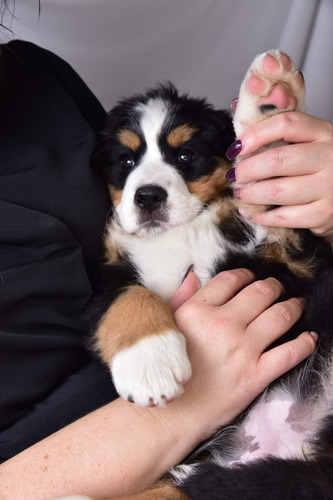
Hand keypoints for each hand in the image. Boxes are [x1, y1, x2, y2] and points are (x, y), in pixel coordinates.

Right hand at [171, 268, 315, 439]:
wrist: (170, 413)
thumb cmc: (166, 369)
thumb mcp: (166, 327)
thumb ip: (181, 297)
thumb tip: (194, 274)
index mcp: (197, 311)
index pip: (230, 279)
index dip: (245, 274)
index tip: (251, 277)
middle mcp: (222, 325)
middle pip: (260, 292)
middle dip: (274, 286)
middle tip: (278, 287)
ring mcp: (242, 350)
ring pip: (280, 315)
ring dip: (294, 306)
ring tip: (297, 304)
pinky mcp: (256, 375)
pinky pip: (290, 353)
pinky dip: (304, 343)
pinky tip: (309, 337)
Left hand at [229, 112, 332, 242]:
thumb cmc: (321, 166)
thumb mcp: (308, 141)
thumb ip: (277, 128)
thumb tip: (235, 107)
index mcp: (322, 132)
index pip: (285, 123)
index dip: (254, 134)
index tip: (237, 148)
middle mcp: (329, 156)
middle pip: (277, 160)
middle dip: (247, 170)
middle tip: (234, 176)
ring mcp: (328, 186)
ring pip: (276, 191)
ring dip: (250, 194)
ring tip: (240, 193)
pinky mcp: (323, 213)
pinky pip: (284, 217)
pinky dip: (261, 216)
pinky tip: (252, 212)